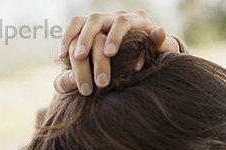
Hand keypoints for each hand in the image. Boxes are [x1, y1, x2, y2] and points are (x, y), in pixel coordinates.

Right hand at [53, 10, 180, 95]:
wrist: (149, 47)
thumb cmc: (157, 50)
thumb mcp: (163, 48)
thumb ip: (161, 43)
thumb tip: (160, 32)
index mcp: (136, 19)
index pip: (123, 22)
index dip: (115, 37)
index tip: (109, 53)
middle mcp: (117, 16)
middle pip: (98, 19)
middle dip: (87, 37)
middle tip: (80, 56)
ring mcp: (103, 20)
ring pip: (83, 21)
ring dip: (73, 37)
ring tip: (67, 57)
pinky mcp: (91, 27)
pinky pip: (75, 27)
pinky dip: (67, 39)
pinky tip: (62, 55)